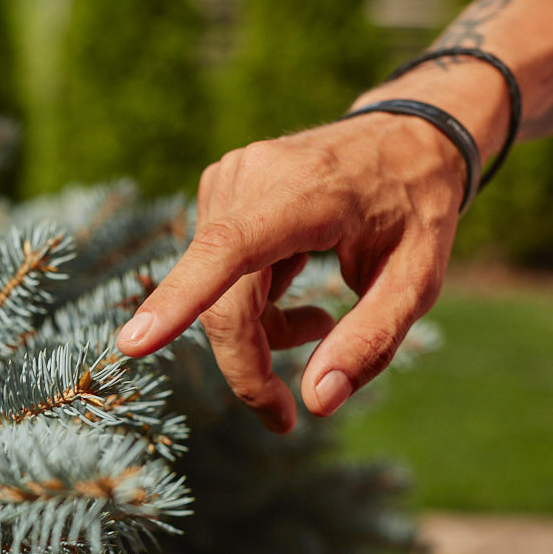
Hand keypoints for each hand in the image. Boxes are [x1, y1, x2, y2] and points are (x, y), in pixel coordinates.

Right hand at [116, 113, 465, 431]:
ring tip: (321, 323)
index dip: (179, 302)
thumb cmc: (417, 209)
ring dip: (258, 333)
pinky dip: (252, 306)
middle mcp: (250, 179)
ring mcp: (226, 182)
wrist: (408, 135)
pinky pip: (217, 275)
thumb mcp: (416, 282)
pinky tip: (299, 293)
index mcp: (304, 193)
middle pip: (221, 299)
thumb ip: (371, 342)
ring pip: (216, 294)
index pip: (227, 253)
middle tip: (283, 417)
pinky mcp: (219, 192)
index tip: (135, 343)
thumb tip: (316, 404)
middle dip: (247, 365)